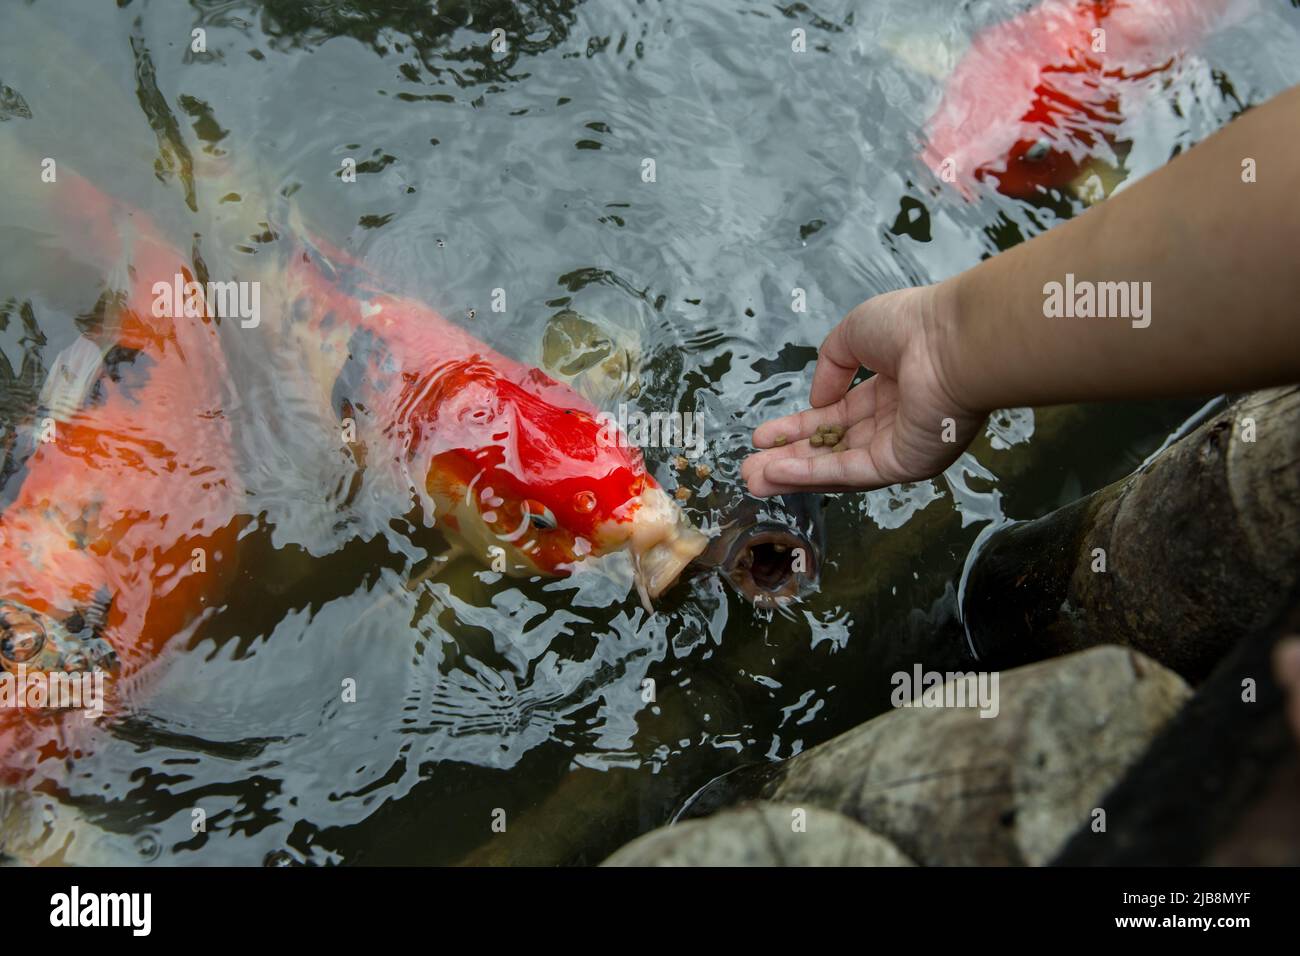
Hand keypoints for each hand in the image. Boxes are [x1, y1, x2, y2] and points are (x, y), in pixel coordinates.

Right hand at [742, 283, 984, 495]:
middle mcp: (896, 421)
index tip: (764, 435)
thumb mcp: (854, 332)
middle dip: (789, 458)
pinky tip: (779, 475)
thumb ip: (830, 366)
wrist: (952, 341)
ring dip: (793, 474)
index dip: (799, 425)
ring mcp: (900, 446)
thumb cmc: (911, 325)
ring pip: (836, 465)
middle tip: (749, 469)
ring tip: (752, 479)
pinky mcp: (903, 465)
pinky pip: (850, 472)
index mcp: (891, 387)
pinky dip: (813, 475)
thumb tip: (817, 402)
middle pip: (832, 447)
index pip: (837, 415)